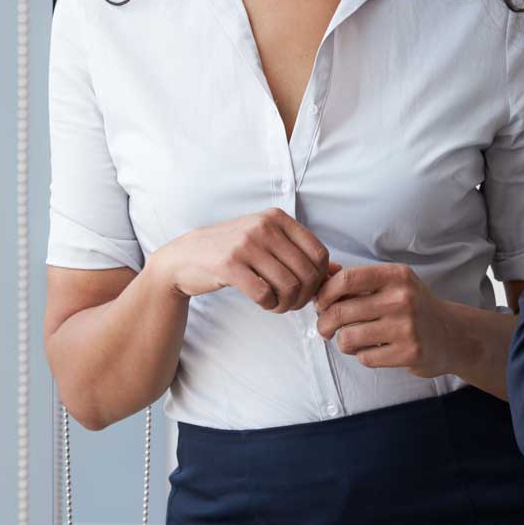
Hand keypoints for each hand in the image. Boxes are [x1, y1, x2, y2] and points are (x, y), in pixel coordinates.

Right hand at [150, 209, 331, 312]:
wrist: (186, 257)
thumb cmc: (233, 251)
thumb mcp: (267, 242)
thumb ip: (301, 253)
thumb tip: (337, 271)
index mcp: (277, 218)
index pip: (319, 253)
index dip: (319, 279)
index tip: (307, 290)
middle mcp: (263, 226)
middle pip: (307, 273)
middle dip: (304, 296)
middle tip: (291, 302)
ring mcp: (245, 244)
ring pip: (290, 286)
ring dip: (287, 304)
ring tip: (277, 304)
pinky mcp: (229, 265)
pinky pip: (265, 295)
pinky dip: (270, 306)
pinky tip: (264, 303)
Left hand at [315, 263, 457, 376]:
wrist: (452, 335)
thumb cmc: (414, 307)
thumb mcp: (393, 284)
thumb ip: (359, 281)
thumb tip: (321, 275)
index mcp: (396, 275)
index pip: (346, 279)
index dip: (325, 293)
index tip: (321, 303)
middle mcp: (402, 298)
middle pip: (341, 311)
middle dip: (324, 322)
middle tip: (325, 328)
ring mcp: (407, 327)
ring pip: (348, 338)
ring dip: (342, 342)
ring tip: (349, 341)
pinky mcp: (409, 353)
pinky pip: (364, 357)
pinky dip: (361, 355)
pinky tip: (372, 350)